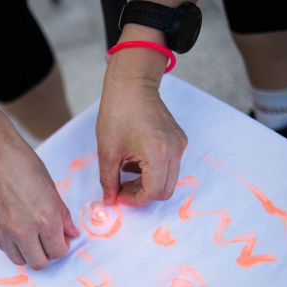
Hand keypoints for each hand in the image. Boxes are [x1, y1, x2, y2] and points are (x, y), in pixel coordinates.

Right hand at [0, 136, 79, 269]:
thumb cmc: (23, 166)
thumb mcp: (51, 189)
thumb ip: (62, 216)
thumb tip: (71, 234)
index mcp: (46, 219)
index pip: (58, 252)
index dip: (62, 246)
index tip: (60, 239)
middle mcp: (24, 231)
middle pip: (39, 263)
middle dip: (46, 254)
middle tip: (45, 241)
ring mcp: (4, 232)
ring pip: (20, 261)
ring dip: (27, 252)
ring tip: (28, 235)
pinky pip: (4, 248)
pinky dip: (11, 243)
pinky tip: (13, 225)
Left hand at [97, 80, 186, 206]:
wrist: (132, 84)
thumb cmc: (117, 113)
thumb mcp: (107, 151)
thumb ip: (109, 180)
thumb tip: (110, 200)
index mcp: (157, 153)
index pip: (152, 192)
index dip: (134, 200)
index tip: (118, 196)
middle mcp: (174, 150)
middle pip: (164, 190)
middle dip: (142, 194)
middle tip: (121, 189)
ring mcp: (179, 144)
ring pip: (168, 179)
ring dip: (147, 183)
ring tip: (125, 171)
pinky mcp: (179, 139)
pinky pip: (169, 165)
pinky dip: (153, 170)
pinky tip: (134, 160)